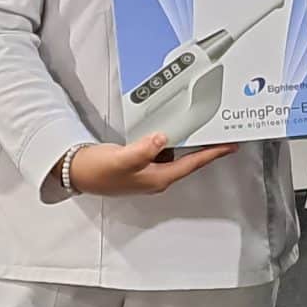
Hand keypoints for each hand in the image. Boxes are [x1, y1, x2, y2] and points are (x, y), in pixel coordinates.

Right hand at [66, 134, 235, 195]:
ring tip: (195, 128)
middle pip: (187, 161)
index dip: (212, 155)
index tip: (230, 147)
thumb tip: (163, 138)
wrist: (75, 173)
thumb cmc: (97, 170)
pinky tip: (164, 131)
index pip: (192, 164)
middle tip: (218, 134)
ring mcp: (147, 172)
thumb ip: (144, 149)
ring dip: (184, 143)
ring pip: (173, 155)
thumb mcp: (122, 158)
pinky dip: (166, 142)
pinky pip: (159, 152)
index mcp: (158, 178)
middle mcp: (156, 178)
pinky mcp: (137, 165)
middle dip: (203, 148)